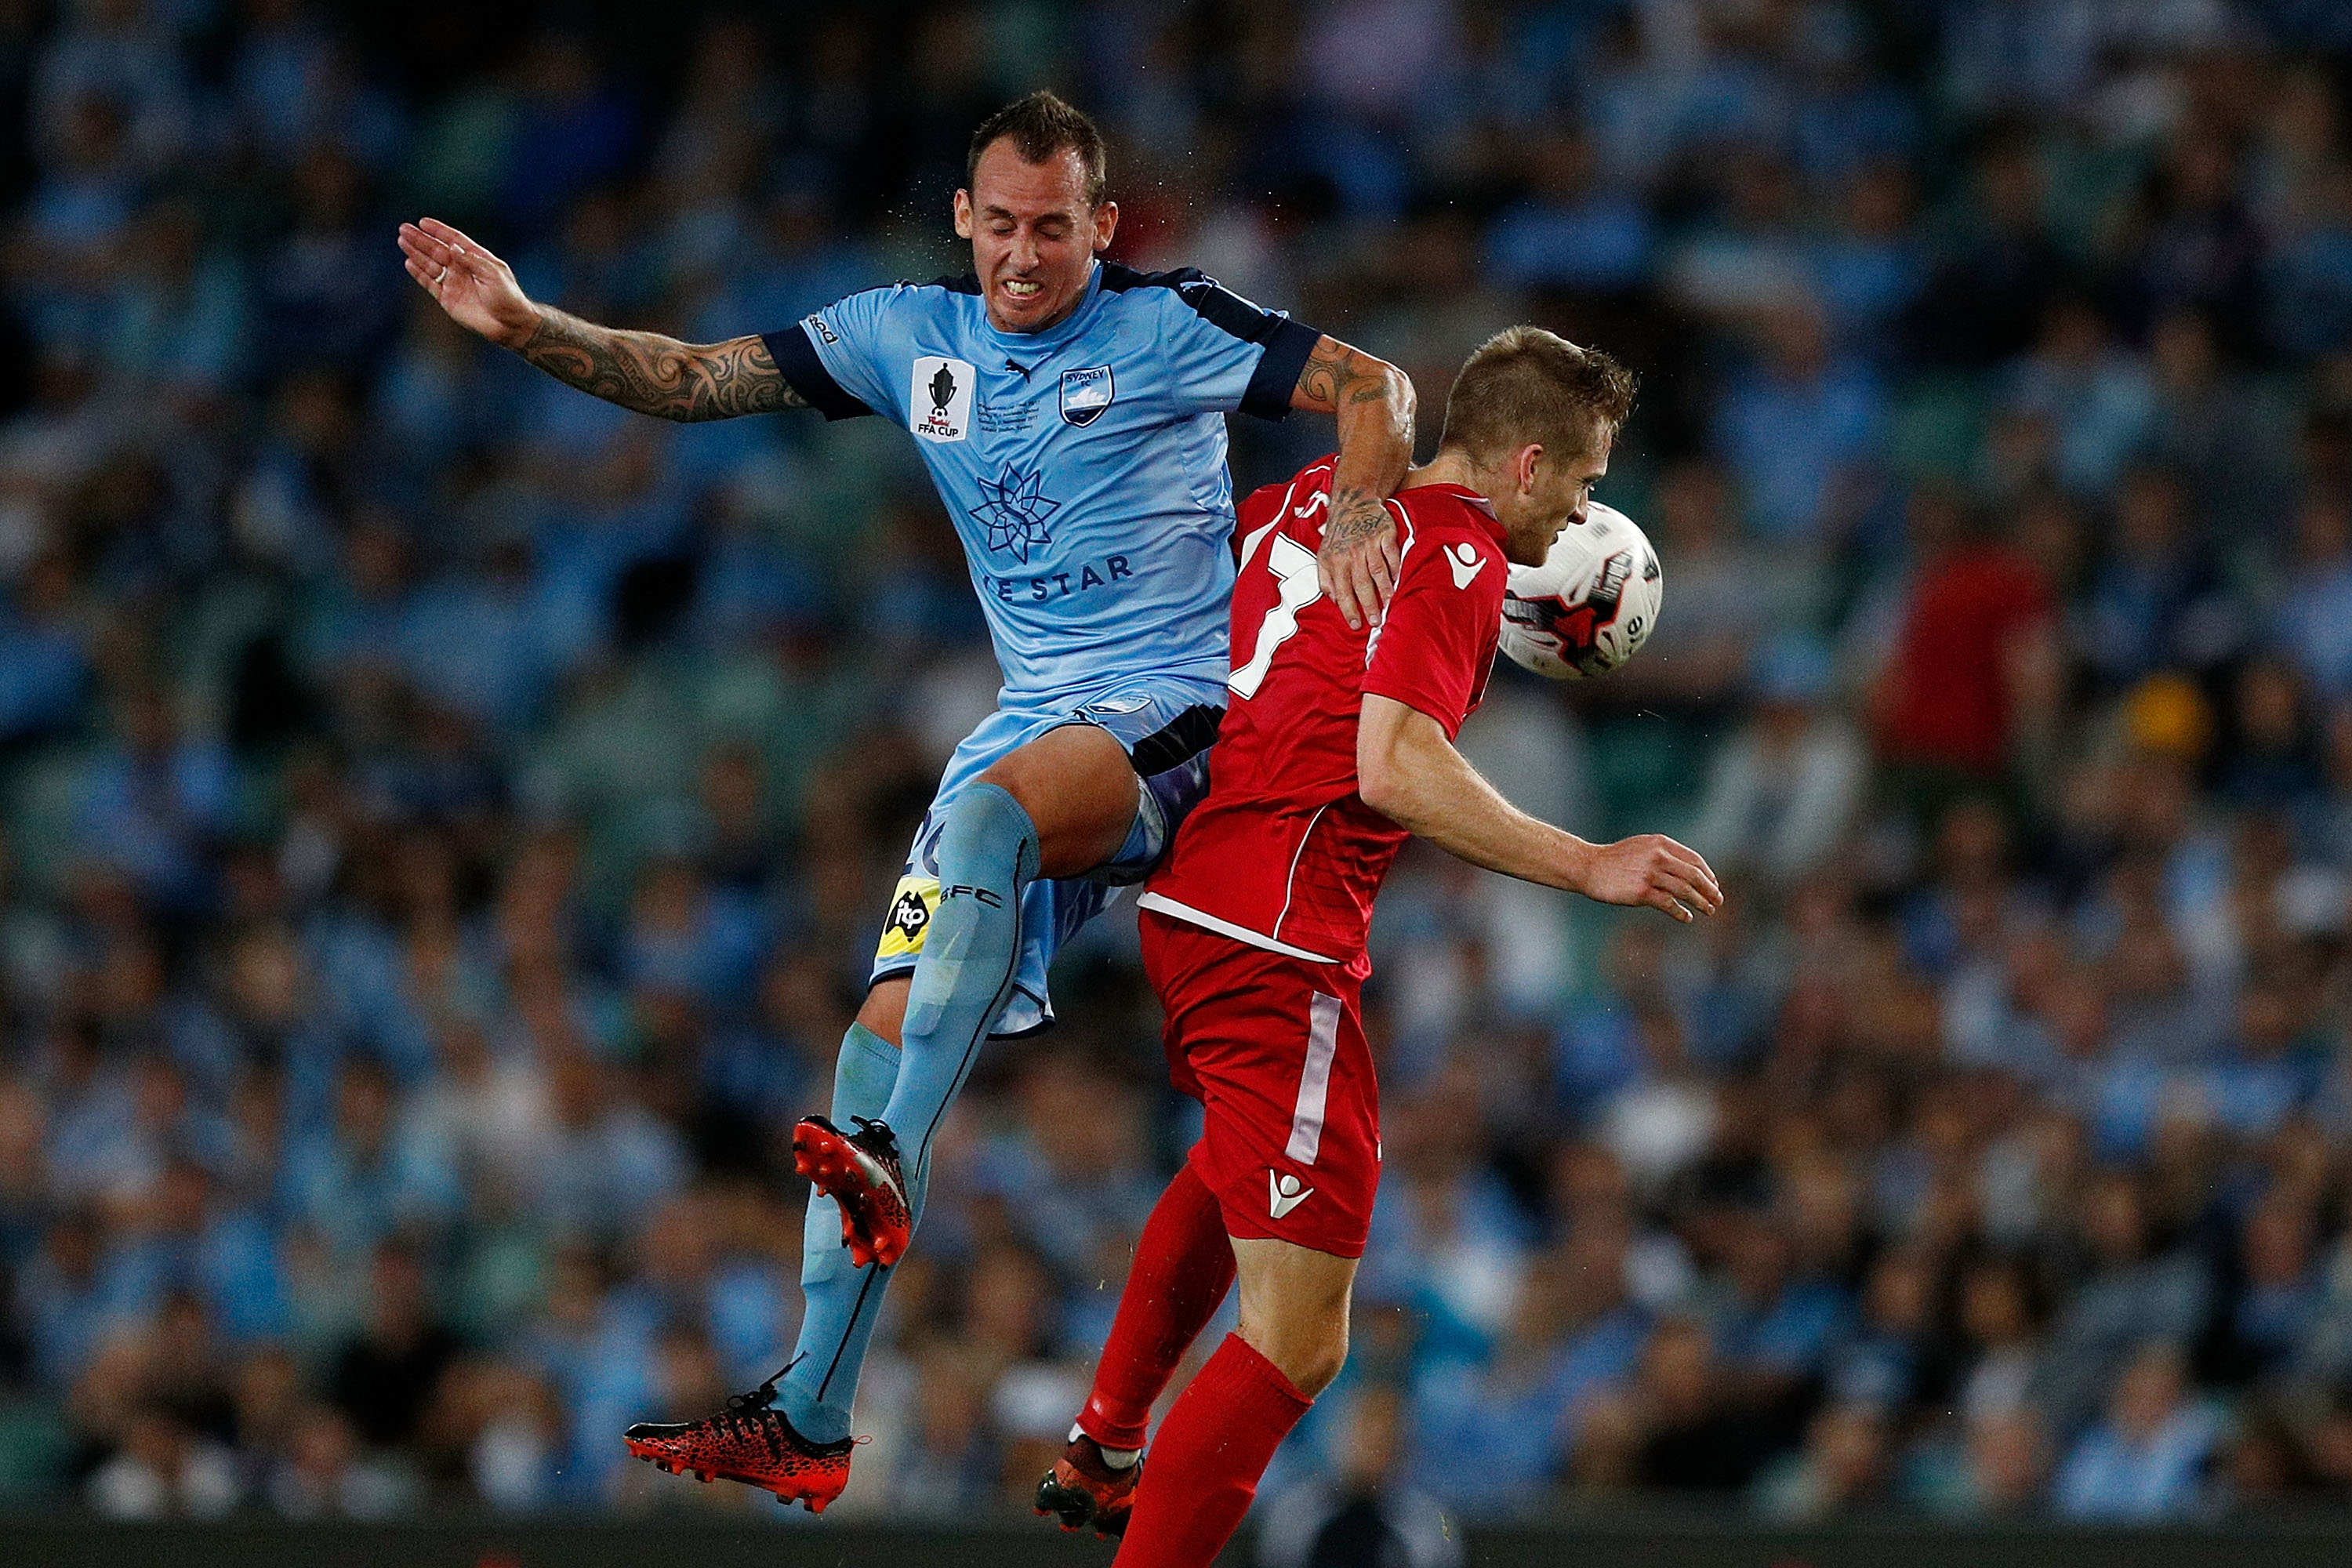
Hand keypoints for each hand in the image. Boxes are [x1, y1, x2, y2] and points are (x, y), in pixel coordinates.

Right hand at [397, 218, 540, 349]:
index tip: (423, 222)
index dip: (438, 231)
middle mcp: (463, 268)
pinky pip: (430, 283)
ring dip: (416, 253)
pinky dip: (420, 274)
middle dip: (421, 240)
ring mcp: (454, 283)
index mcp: (476, 258)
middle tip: (404, 229)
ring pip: (430, 264)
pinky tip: (409, 262)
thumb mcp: (493, 274)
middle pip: (437, 250)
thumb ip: (472, 260)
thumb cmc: (508, 297)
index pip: (454, 240)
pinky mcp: (448, 298)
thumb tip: (452, 247)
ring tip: (402, 241)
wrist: (510, 325)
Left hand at [1316, 489, 1399, 629]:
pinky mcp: (1384, 532)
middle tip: (1376, 621)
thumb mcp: (1323, 555)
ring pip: (1377, 569)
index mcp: (1335, 561)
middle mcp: (1351, 553)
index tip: (1356, 625)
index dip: (1349, 609)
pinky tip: (1397, 579)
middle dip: (1368, 604)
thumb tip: (1333, 600)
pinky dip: (1395, 566)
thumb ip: (1326, 579)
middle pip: (1361, 583)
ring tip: (1388, 603)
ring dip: (1383, 588)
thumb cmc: (1338, 536)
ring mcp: (1368, 542)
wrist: (1352, 504)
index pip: (1342, 591)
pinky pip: (1391, 552)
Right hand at [1572, 834, 1722, 922]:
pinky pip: (1668, 903)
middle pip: (1694, 875)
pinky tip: (1687, 917)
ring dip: (1701, 902)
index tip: (1713, 886)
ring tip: (1709, 911)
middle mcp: (1658, 856)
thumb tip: (1688, 870)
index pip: (1694, 860)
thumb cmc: (1615, 859)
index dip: (1708, 875)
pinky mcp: (1641, 892)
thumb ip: (1664, 854)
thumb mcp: (1642, 847)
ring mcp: (1650, 874)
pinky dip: (1680, 912)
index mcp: (1661, 843)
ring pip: (1685, 890)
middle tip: (1718, 901)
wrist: (1588, 866)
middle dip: (1710, 890)